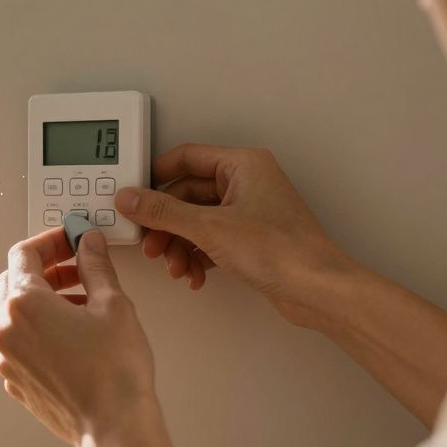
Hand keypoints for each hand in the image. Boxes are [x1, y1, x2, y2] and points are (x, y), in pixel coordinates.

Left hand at [0, 227, 158, 446]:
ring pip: (15, 313)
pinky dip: (40, 329)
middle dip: (46, 269)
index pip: (24, 253)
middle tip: (78, 267)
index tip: (71, 239)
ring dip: (44, 299)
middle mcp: (5, 330)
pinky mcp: (16, 381)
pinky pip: (20, 342)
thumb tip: (88, 244)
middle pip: (14, 281)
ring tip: (83, 302)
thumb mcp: (112, 304)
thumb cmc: (115, 373)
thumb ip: (95, 266)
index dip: (51, 240)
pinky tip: (73, 335)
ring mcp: (7, 358)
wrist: (113, 430)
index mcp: (23, 304)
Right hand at [114, 143, 354, 327]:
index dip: (155, 176)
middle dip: (166, 224)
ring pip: (196, 220)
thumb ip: (163, 211)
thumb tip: (130, 197)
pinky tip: (193, 274)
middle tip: (151, 242)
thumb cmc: (282, 251)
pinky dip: (196, 256)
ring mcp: (248, 211)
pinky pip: (210, 239)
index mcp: (242, 165)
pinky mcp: (249, 238)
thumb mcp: (209, 227)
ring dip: (179, 245)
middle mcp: (246, 183)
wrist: (316, 289)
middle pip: (186, 194)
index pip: (185, 157)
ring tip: (175, 266)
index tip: (134, 195)